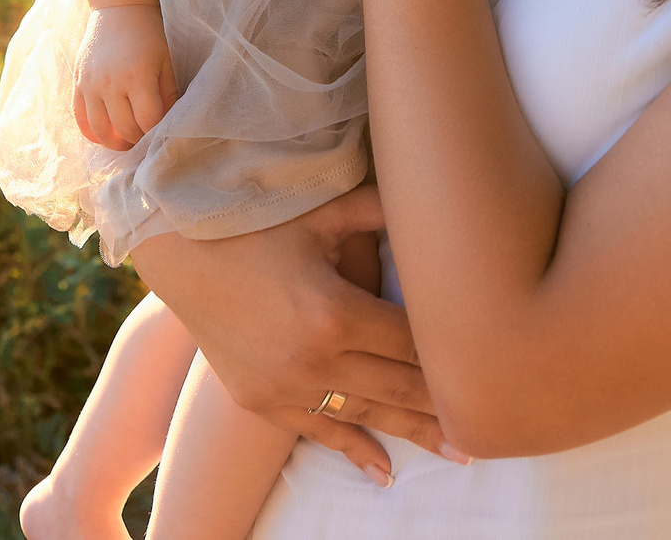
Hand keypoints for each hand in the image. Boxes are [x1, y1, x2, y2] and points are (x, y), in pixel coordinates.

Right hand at [72, 5, 178, 150]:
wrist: (118, 10)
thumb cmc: (148, 35)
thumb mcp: (166, 61)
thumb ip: (168, 94)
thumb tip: (169, 123)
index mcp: (137, 76)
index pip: (148, 121)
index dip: (156, 131)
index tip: (162, 130)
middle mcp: (111, 82)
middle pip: (124, 128)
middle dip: (138, 138)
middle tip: (146, 137)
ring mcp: (91, 84)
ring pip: (100, 129)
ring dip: (114, 143)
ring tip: (126, 143)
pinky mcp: (78, 83)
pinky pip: (80, 118)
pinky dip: (91, 132)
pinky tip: (104, 136)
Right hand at [131, 187, 465, 481]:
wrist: (176, 252)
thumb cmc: (254, 221)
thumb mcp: (322, 211)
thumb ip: (381, 211)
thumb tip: (434, 197)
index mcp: (335, 312)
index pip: (412, 342)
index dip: (453, 356)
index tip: (491, 366)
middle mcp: (312, 359)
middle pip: (400, 388)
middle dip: (448, 408)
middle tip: (494, 427)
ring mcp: (284, 387)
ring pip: (367, 418)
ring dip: (414, 435)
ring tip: (460, 454)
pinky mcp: (260, 401)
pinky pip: (319, 433)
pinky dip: (356, 452)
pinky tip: (386, 474)